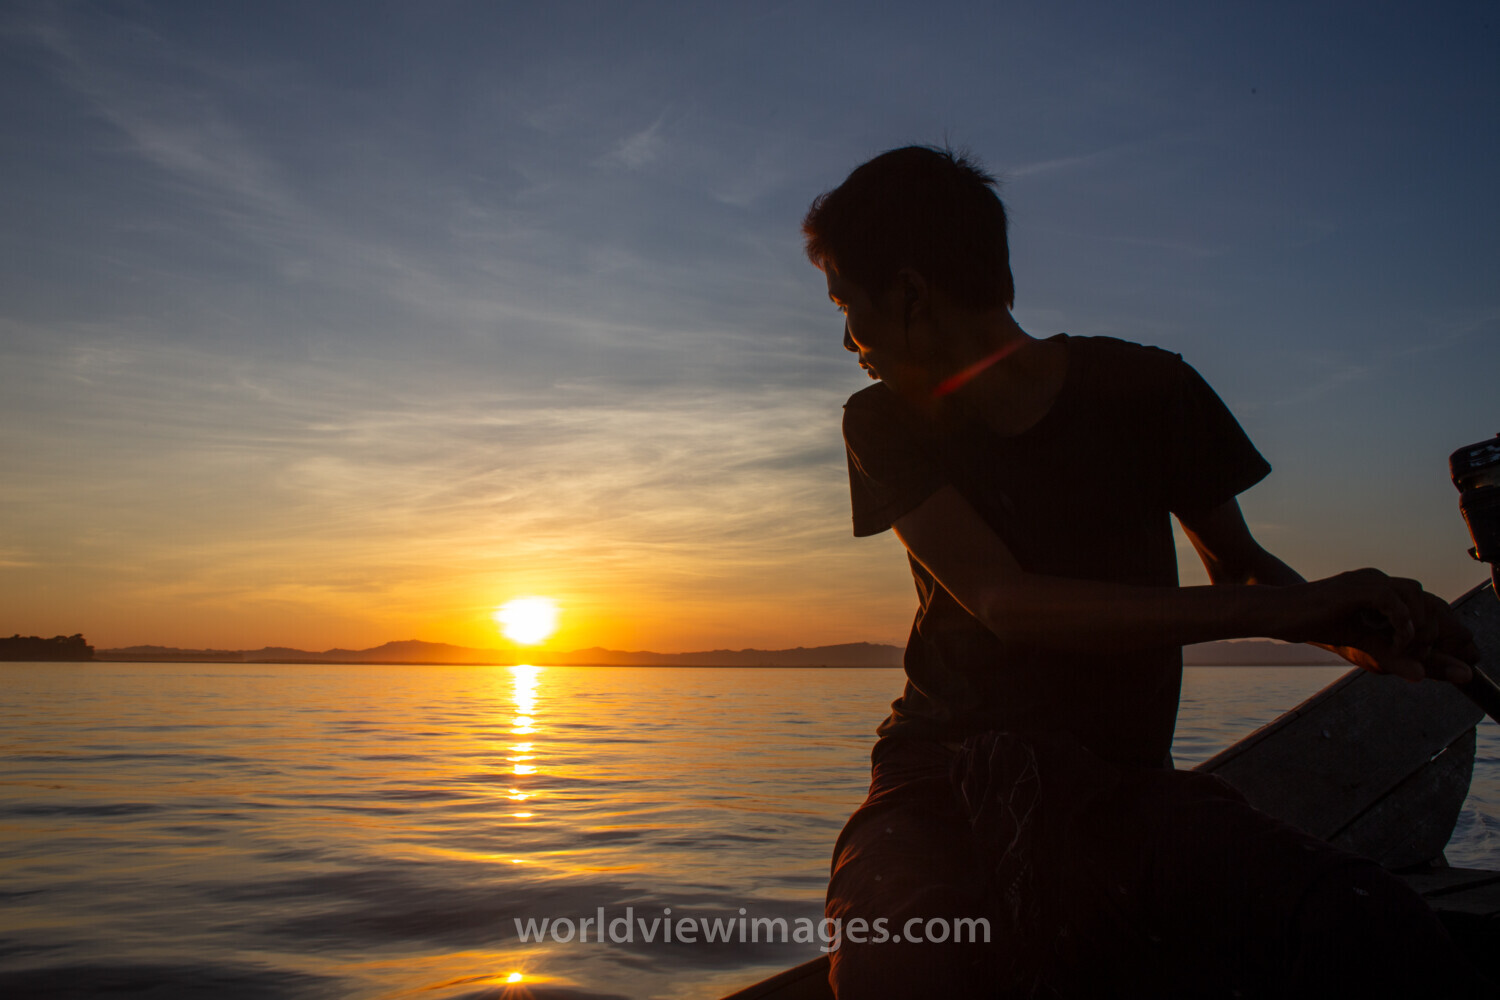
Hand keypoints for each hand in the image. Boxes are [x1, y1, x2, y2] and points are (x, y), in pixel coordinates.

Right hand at [1275, 569, 1479, 683]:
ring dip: (1419, 626)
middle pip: (1426, 598)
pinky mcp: (1357, 588)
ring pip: (1415, 597)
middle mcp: (1377, 579)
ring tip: (1407, 648)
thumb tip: (1422, 675)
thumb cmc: (1312, 623)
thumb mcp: (1361, 642)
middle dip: (1435, 629)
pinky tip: (1394, 643)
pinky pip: (1394, 602)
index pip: (1423, 602)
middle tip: (1425, 654)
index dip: (1436, 628)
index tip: (1433, 654)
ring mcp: (1368, 580)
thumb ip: (1391, 654)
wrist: (1277, 614)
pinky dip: (1401, 624)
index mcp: (1379, 588)